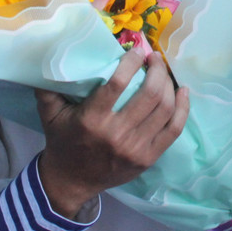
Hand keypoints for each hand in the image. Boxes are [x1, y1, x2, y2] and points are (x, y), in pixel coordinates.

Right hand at [35, 48, 189, 217]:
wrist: (71, 182)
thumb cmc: (61, 141)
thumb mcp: (49, 113)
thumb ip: (49, 84)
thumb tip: (53, 53)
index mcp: (92, 119)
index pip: (118, 83)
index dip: (132, 61)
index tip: (137, 48)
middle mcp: (116, 134)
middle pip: (150, 94)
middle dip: (157, 69)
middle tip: (154, 58)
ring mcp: (136, 148)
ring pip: (165, 108)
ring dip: (169, 84)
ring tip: (163, 72)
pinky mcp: (149, 158)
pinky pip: (174, 129)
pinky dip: (182, 108)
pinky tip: (182, 92)